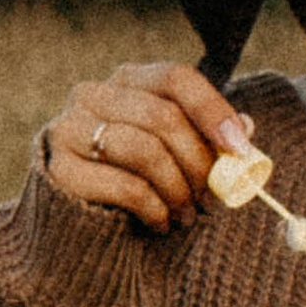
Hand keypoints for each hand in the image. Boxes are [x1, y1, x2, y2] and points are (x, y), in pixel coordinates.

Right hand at [41, 63, 255, 233]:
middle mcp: (92, 95)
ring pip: (145, 150)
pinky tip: (161, 223)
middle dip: (198, 162)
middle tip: (214, 198)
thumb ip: (205, 138)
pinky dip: (155, 209)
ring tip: (187, 216)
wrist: (74, 227)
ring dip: (178, 190)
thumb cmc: (133, 182)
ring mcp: (69, 129)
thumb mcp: (173, 154)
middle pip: (163, 116)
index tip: (240, 149)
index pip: (176, 78)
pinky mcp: (60, 169)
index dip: (213, 111)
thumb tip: (245, 127)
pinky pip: (125, 186)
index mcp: (126, 81)